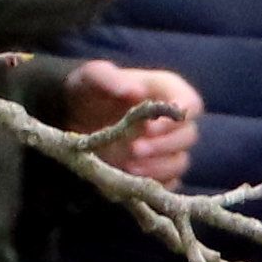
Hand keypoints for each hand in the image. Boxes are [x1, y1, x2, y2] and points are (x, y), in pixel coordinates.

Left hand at [65, 58, 199, 181]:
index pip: (190, 104)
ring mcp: (164, 148)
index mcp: (166, 91)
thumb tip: (135, 91)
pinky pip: (167, 184)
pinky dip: (153, 185)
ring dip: (158, 167)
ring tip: (129, 167)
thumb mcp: (91, 77)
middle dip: (164, 146)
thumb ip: (110, 78)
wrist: (71, 114)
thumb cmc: (87, 89)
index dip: (176, 119)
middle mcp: (170, 121)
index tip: (149, 128)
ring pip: (180, 162)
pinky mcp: (155, 170)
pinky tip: (131, 180)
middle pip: (188, 136)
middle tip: (134, 150)